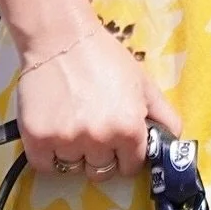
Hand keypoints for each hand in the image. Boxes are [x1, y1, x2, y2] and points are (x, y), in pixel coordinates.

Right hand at [15, 20, 179, 179]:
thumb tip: (173, 142)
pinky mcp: (36, 140)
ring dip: (75, 153)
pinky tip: (55, 129)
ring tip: (73, 121)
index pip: (131, 166)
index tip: (119, 139)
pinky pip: (46, 166)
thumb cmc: (105, 58)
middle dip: (102, 154)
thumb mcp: (143, 83)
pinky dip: (49, 154)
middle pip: (102, 171)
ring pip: (74, 168)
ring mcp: (66, 142)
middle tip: (95, 126)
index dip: (127, 153)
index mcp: (128, 128)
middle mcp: (98, 139)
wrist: (61, 38)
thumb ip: (163, 115)